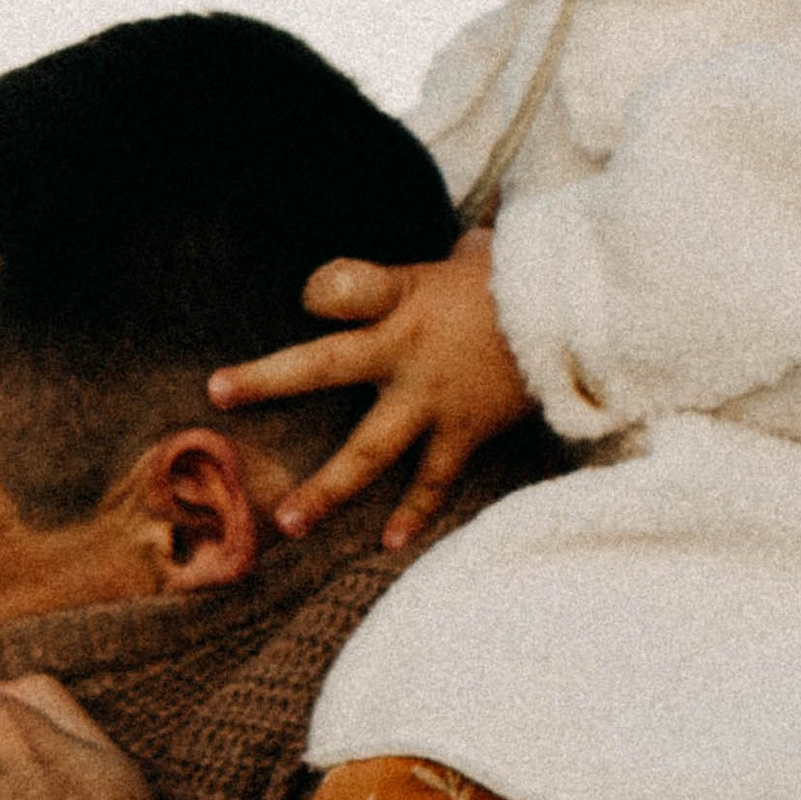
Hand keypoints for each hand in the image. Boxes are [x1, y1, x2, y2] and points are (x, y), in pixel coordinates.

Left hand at [208, 226, 533, 548]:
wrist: (581, 317)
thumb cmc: (516, 282)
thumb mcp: (465, 256)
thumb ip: (417, 271)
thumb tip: (409, 262)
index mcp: (404, 298)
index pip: (340, 287)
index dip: (319, 291)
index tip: (305, 298)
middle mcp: (407, 350)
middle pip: (325, 363)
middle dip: (269, 379)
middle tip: (219, 393)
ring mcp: (434, 398)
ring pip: (371, 448)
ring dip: (329, 487)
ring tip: (289, 521)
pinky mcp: (466, 431)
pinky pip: (433, 479)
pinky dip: (414, 513)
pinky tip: (387, 544)